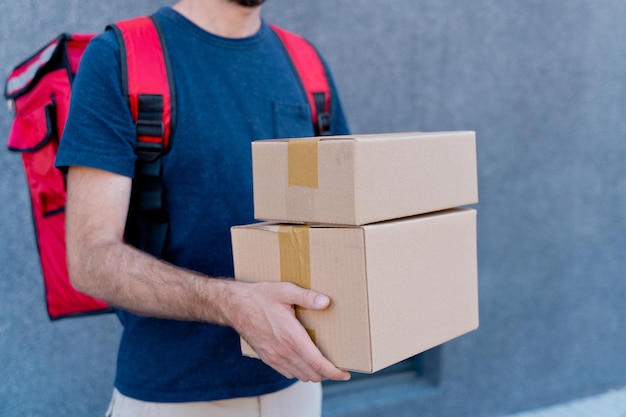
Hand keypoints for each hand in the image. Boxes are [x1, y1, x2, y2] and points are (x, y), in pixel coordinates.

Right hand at [225, 281, 350, 382]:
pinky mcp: (267, 358)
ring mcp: (274, 357)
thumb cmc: (260, 296)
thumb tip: (326, 302)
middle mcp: (283, 351)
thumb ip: (307, 297)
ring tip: (323, 363)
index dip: (334, 372)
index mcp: (291, 337)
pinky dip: (300, 371)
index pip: (318, 364)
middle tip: (338, 365)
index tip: (345, 373)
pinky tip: (304, 360)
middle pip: (312, 374)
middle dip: (327, 373)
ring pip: (300, 375)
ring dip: (314, 373)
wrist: (233, 306)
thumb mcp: (284, 291)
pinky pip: (287, 372)